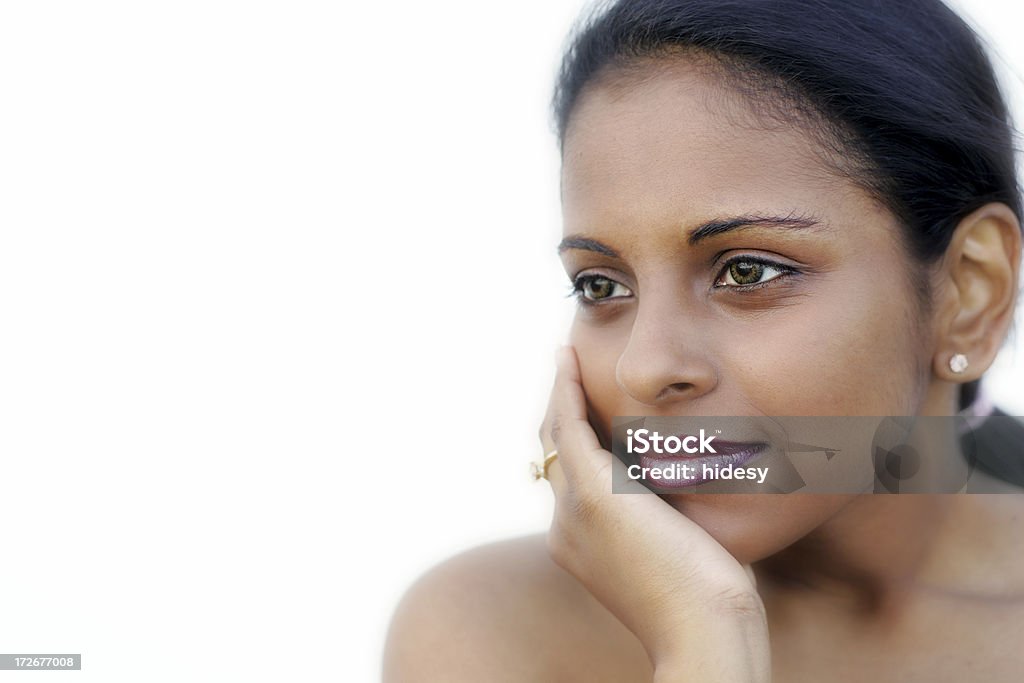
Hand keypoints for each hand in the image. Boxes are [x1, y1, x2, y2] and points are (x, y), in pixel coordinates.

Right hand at [539, 346, 770, 681]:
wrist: (703, 633)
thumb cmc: (708, 606)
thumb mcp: (677, 557)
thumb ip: (666, 524)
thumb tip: (685, 501)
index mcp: (579, 544)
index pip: (568, 477)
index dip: (572, 438)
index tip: (584, 407)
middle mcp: (563, 527)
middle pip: (552, 452)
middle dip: (558, 410)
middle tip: (567, 369)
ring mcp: (572, 511)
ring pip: (554, 435)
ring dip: (558, 392)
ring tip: (567, 359)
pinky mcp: (593, 493)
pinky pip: (568, 425)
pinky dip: (565, 389)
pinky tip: (569, 361)